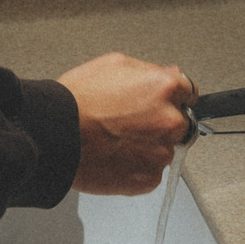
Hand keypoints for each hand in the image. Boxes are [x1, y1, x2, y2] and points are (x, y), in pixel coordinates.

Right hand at [59, 52, 195, 195]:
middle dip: (161, 122)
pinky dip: (137, 167)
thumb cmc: (78, 101)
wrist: (56, 137)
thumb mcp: (113, 64)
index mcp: (164, 88)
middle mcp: (169, 121)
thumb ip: (148, 70)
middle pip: (179, 122)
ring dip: (147, 146)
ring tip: (116, 140)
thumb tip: (168, 74)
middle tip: (131, 123)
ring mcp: (161, 153)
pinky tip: (115, 156)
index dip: (171, 97)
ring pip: (163, 149)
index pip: (188, 92)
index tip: (162, 102)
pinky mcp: (149, 179)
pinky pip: (150, 172)